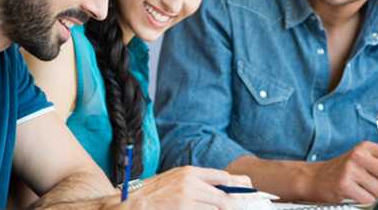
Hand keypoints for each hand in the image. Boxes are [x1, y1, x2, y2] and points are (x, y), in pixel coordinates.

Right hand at [124, 166, 251, 209]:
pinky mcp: (184, 207)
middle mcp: (191, 182)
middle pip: (224, 197)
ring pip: (217, 208)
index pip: (223, 178)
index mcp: (190, 172)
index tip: (245, 195)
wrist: (132, 203)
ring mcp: (187, 196)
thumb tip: (223, 190)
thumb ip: (196, 183)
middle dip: (231, 207)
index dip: (236, 188)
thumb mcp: (175, 180)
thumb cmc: (153, 194)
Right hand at [306, 141, 377, 203]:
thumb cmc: (343, 171)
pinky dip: (367, 201)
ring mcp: (350, 170)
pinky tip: (359, 196)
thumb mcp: (359, 159)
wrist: (314, 178)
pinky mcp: (344, 185)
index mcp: (364, 147)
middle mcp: (357, 155)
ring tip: (368, 192)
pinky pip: (368, 198)